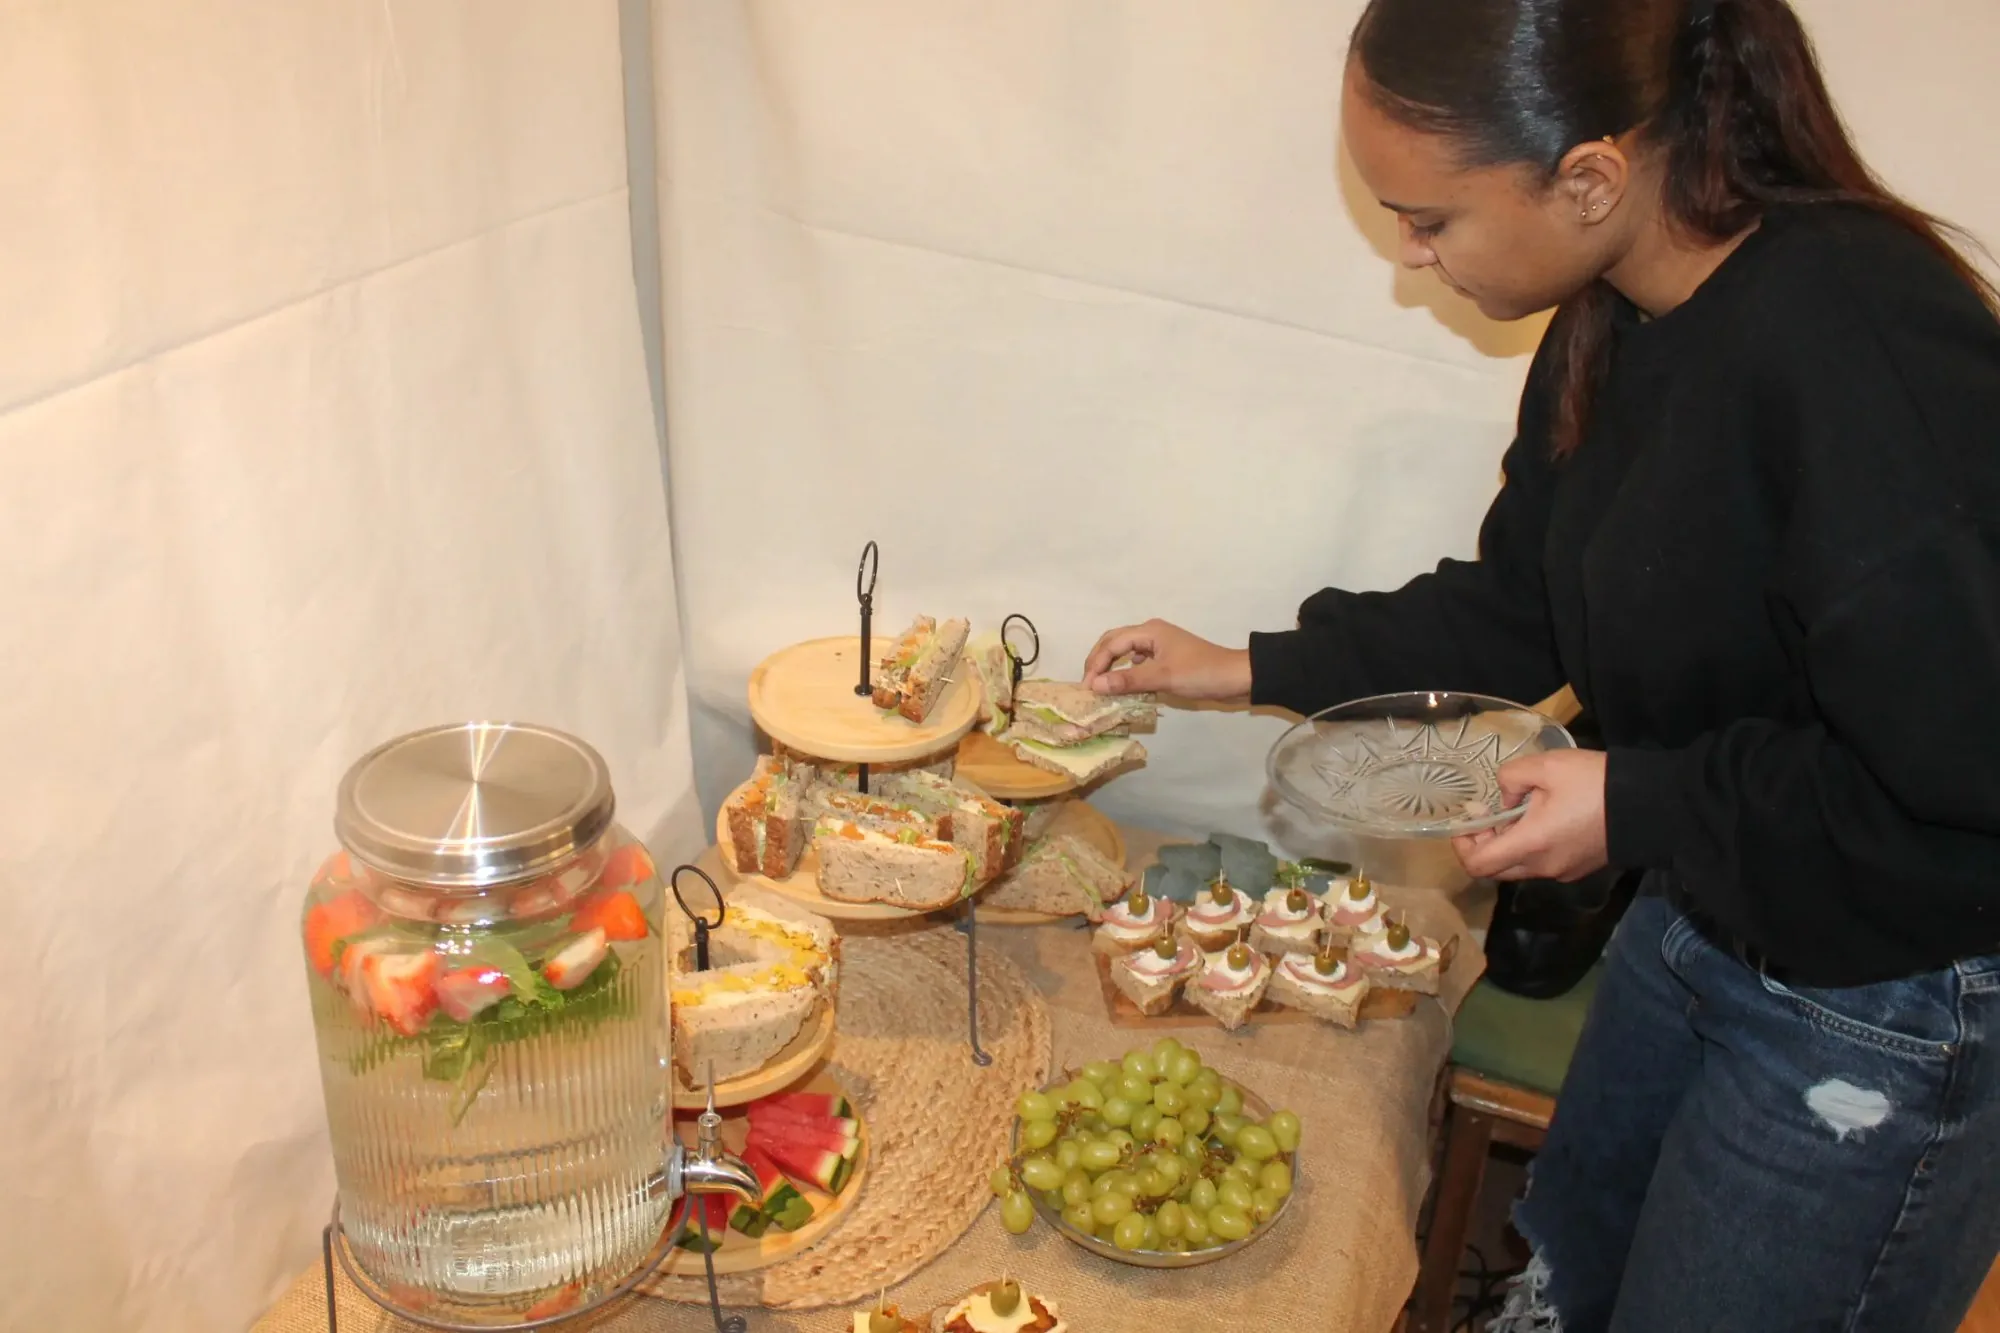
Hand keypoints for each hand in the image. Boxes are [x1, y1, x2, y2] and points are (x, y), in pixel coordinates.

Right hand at [1082, 619, 1252, 700]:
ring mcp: (1159, 645)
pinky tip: (1125, 686)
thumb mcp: (1162, 677)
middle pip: (1114, 642)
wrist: (1236, 677)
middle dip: (1098, 661)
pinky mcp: (1167, 658)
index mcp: (1149, 631)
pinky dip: (1126, 672)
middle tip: (1088, 684)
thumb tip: (1095, 685)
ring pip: (1125, 652)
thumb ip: (1128, 680)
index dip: (1095, 664)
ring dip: (1111, 667)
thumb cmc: (1201, 673)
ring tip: (1101, 686)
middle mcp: (1151, 633)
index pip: (1111, 643)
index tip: (1086, 687)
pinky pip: (1138, 662)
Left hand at [1451, 750, 1608, 881]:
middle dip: (1484, 844)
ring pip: (1518, 867)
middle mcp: (1542, 867)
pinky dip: (1531, 848)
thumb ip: (1511, 778)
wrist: (1647, 804)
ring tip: (1519, 811)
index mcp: (1531, 845)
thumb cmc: (1593, 783)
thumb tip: (1503, 799)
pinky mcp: (1577, 869)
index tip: (1467, 822)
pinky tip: (1543, 820)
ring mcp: (1562, 872)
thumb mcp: (1546, 766)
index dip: (1462, 846)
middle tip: (1490, 814)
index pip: (1478, 865)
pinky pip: (1541, 864)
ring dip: (1508, 845)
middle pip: (1495, 869)